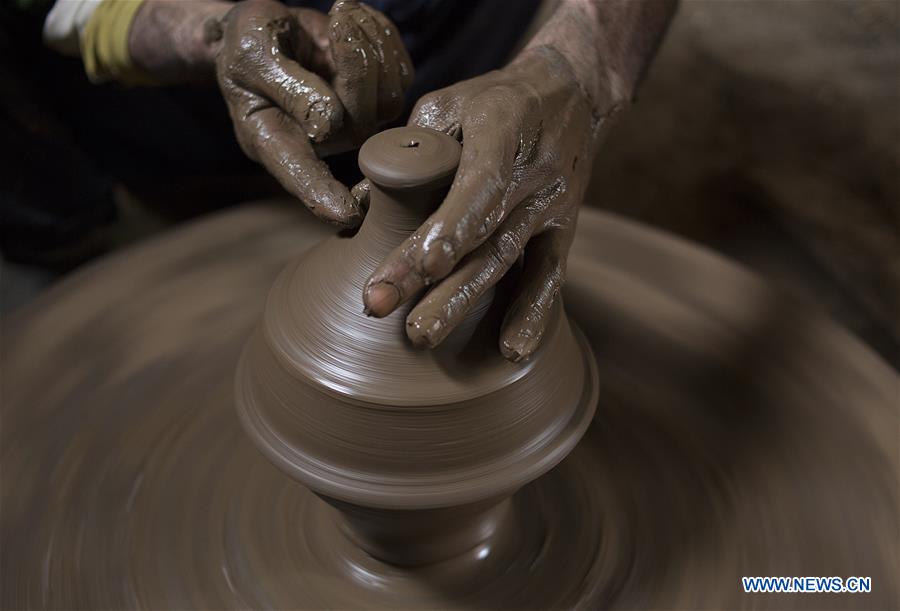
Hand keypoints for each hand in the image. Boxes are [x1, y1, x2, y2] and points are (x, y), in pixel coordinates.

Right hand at [208, 0, 412, 226]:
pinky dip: (383, 38)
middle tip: (339, 15)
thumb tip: (329, 125)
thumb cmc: (246, 45)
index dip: (324, 197)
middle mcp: (322, 142)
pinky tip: (354, 21)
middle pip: (361, 121)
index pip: (303, 176)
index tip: (347, 215)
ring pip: (389, 96)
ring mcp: (355, 124)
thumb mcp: (252, 55)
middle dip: (357, 62)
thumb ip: (288, 88)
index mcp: (276, 141)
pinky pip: (400, 72)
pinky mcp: (378, 100)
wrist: (267, 29)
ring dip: (372, 44)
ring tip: (341, 11)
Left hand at [362, 48, 620, 360]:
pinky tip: (511, 349)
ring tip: (422, 335)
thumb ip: (405, 151)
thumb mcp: (448, 103)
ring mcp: (552, 208)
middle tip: (381, 307)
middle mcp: (534, 175)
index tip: (422, 265)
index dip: (452, 226)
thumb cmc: (494, 102)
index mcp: (503, 133)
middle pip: (484, 235)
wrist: (572, 96)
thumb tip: (358, 206)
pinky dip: (532, 313)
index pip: (480, 186)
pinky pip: (549, 277)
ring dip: (463, 302)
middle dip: (432, 277)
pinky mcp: (563, 232)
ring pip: (507, 261)